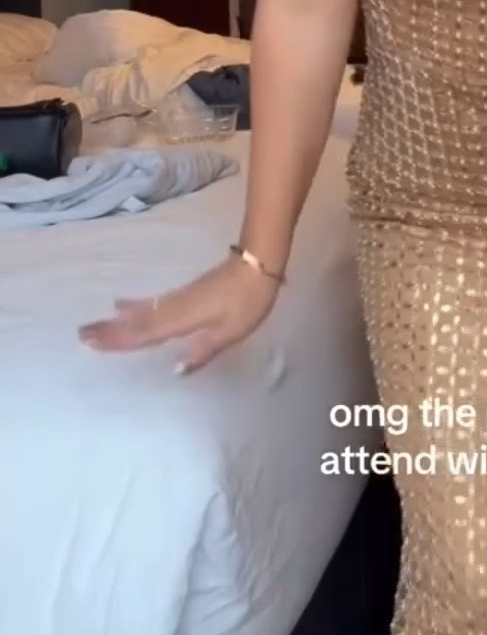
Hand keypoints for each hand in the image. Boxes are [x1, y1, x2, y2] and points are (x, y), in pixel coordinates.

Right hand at [77, 256, 280, 373]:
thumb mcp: (231, 331)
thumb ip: (203, 350)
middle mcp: (174, 308)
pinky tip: (122, 302)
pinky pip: (152, 303)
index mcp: (183, 320)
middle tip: (80, 333)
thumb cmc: (248, 301)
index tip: (92, 344)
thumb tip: (175, 370)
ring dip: (117, 319)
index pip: (145, 334)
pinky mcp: (185, 293)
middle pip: (137, 322)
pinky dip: (134, 305)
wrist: (257, 265)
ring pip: (141, 312)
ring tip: (94, 323)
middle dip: (109, 329)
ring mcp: (178, 298)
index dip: (120, 341)